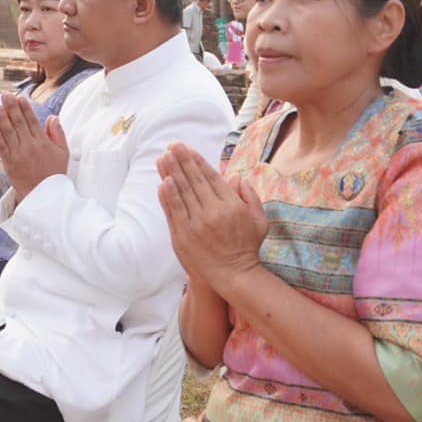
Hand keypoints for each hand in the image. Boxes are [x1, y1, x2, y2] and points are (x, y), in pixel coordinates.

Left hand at [0, 94, 69, 199]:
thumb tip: (52, 117)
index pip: (32, 121)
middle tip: (4, 95)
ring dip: (1, 118)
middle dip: (11, 108)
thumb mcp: (63, 153)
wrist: (45, 195)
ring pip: (9, 133)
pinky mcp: (10, 164)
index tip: (19, 97)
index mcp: (43, 142)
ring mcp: (19, 155)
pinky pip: (2, 147)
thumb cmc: (54, 173)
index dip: (25, 108)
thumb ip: (58, 134)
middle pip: (19, 123)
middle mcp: (30, 146)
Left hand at [157, 143, 267, 290]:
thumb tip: (237, 177)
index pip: (211, 177)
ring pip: (182, 193)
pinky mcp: (184, 237)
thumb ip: (249, 197)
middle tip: (172, 145)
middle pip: (194, 181)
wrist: (234, 275)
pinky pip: (174, 212)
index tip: (187, 148)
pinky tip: (163, 182)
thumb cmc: (248, 247)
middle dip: (182, 160)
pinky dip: (168, 196)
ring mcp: (196, 225)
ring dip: (171, 173)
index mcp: (231, 205)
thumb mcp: (258, 220)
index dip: (197, 160)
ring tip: (163, 157)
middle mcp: (213, 212)